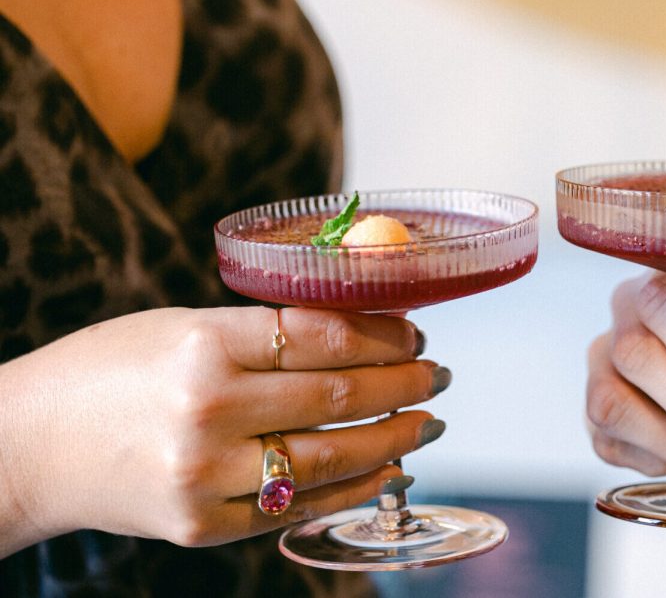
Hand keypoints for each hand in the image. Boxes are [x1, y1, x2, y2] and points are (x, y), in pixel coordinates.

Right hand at [1, 306, 447, 552]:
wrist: (26, 446)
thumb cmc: (105, 371)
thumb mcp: (179, 324)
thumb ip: (262, 332)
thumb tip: (359, 332)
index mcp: (203, 345)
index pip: (322, 336)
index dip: (382, 334)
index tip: (415, 332)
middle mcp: (208, 411)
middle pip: (338, 397)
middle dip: (405, 385)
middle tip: (439, 375)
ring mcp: (206, 476)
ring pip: (331, 458)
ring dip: (394, 440)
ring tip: (426, 422)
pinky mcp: (201, 526)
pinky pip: (297, 509)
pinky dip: (351, 491)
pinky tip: (385, 473)